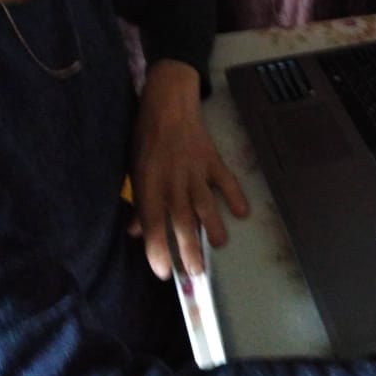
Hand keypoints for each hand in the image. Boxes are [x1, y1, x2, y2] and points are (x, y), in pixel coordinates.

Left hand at [130, 59, 247, 278]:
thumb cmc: (145, 137)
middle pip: (182, 220)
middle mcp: (172, 179)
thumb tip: (135, 233)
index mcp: (149, 182)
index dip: (157, 249)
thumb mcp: (133, 169)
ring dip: (212, 228)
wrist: (167, 102)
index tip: (163, 273)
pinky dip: (235, 196)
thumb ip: (137, 202)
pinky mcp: (212, 159)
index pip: (152, 222)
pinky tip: (242, 213)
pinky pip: (226, 180)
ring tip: (216, 247)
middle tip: (196, 273)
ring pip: (204, 205)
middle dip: (188, 249)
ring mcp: (195, 169)